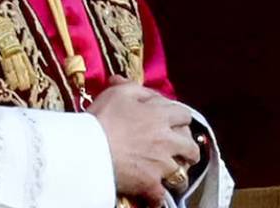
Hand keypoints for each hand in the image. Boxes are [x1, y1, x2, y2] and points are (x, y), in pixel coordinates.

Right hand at [87, 76, 200, 203]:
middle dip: (189, 148)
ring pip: (182, 172)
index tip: (176, 123)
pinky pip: (161, 195)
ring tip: (173, 175)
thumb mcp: (118, 93)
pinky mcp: (150, 184)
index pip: (184, 115)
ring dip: (178, 172)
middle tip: (182, 151)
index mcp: (161, 116)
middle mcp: (166, 140)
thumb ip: (133, 86)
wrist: (89, 149)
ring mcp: (160, 164)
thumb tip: (133, 83)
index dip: (181, 118)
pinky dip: (158, 196)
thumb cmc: (103, 117)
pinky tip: (154, 195)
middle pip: (190, 146)